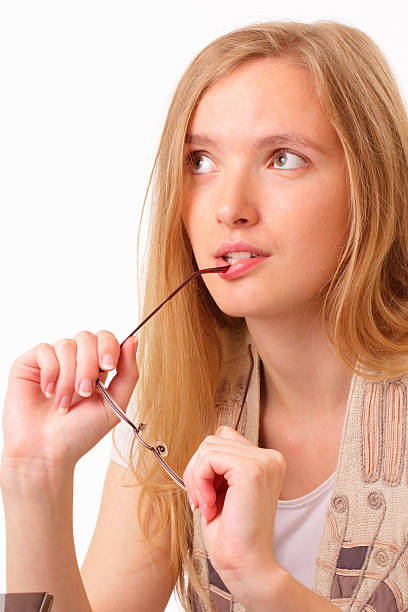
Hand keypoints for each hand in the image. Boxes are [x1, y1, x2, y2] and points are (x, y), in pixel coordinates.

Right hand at [2, 330, 138, 473]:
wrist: (47, 453)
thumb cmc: (79, 434)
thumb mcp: (114, 406)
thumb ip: (128, 374)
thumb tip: (133, 340)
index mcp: (96, 368)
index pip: (106, 339)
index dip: (109, 347)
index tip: (108, 366)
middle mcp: (74, 361)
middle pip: (88, 338)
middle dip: (89, 365)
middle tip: (84, 392)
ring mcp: (53, 361)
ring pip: (67, 345)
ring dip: (68, 376)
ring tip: (64, 404)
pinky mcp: (30, 363)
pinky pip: (45, 350)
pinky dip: (50, 372)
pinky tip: (48, 393)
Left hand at [183, 426, 286, 604]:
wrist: (247, 567)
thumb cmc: (232, 536)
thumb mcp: (224, 490)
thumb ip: (220, 464)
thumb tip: (202, 446)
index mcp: (268, 461)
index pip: (223, 439)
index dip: (206, 466)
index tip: (206, 496)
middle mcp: (271, 457)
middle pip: (213, 440)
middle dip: (197, 471)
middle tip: (202, 504)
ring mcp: (264, 461)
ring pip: (208, 447)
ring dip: (197, 477)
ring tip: (207, 506)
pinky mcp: (251, 470)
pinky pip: (208, 458)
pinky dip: (199, 480)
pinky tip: (209, 505)